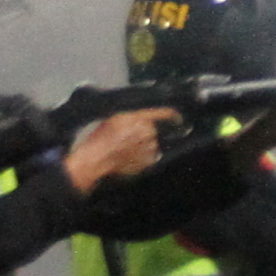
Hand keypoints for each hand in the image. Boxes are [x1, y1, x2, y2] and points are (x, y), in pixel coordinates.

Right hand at [63, 108, 177, 191]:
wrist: (96, 158)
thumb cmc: (101, 137)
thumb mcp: (115, 118)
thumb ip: (133, 117)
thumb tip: (145, 118)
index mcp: (139, 118)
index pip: (163, 114)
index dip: (172, 115)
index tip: (178, 118)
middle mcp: (147, 131)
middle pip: (152, 131)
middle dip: (142, 134)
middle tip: (126, 139)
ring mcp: (148, 147)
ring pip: (151, 144)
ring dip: (142, 146)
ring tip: (124, 150)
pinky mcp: (148, 161)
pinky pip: (149, 158)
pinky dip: (142, 158)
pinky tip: (127, 158)